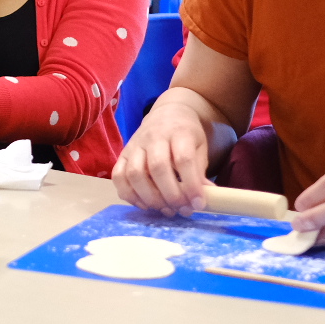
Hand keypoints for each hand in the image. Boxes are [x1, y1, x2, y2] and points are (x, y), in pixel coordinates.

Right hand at [111, 98, 211, 215]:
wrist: (167, 113)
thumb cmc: (186, 135)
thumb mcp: (199, 148)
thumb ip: (200, 172)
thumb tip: (206, 198)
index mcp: (178, 132)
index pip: (183, 159)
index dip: (191, 185)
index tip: (198, 204)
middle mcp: (154, 137)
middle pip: (157, 167)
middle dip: (171, 195)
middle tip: (182, 209)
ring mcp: (135, 145)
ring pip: (135, 173)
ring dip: (150, 197)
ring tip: (165, 209)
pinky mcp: (123, 154)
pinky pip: (118, 176)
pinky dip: (129, 194)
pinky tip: (145, 204)